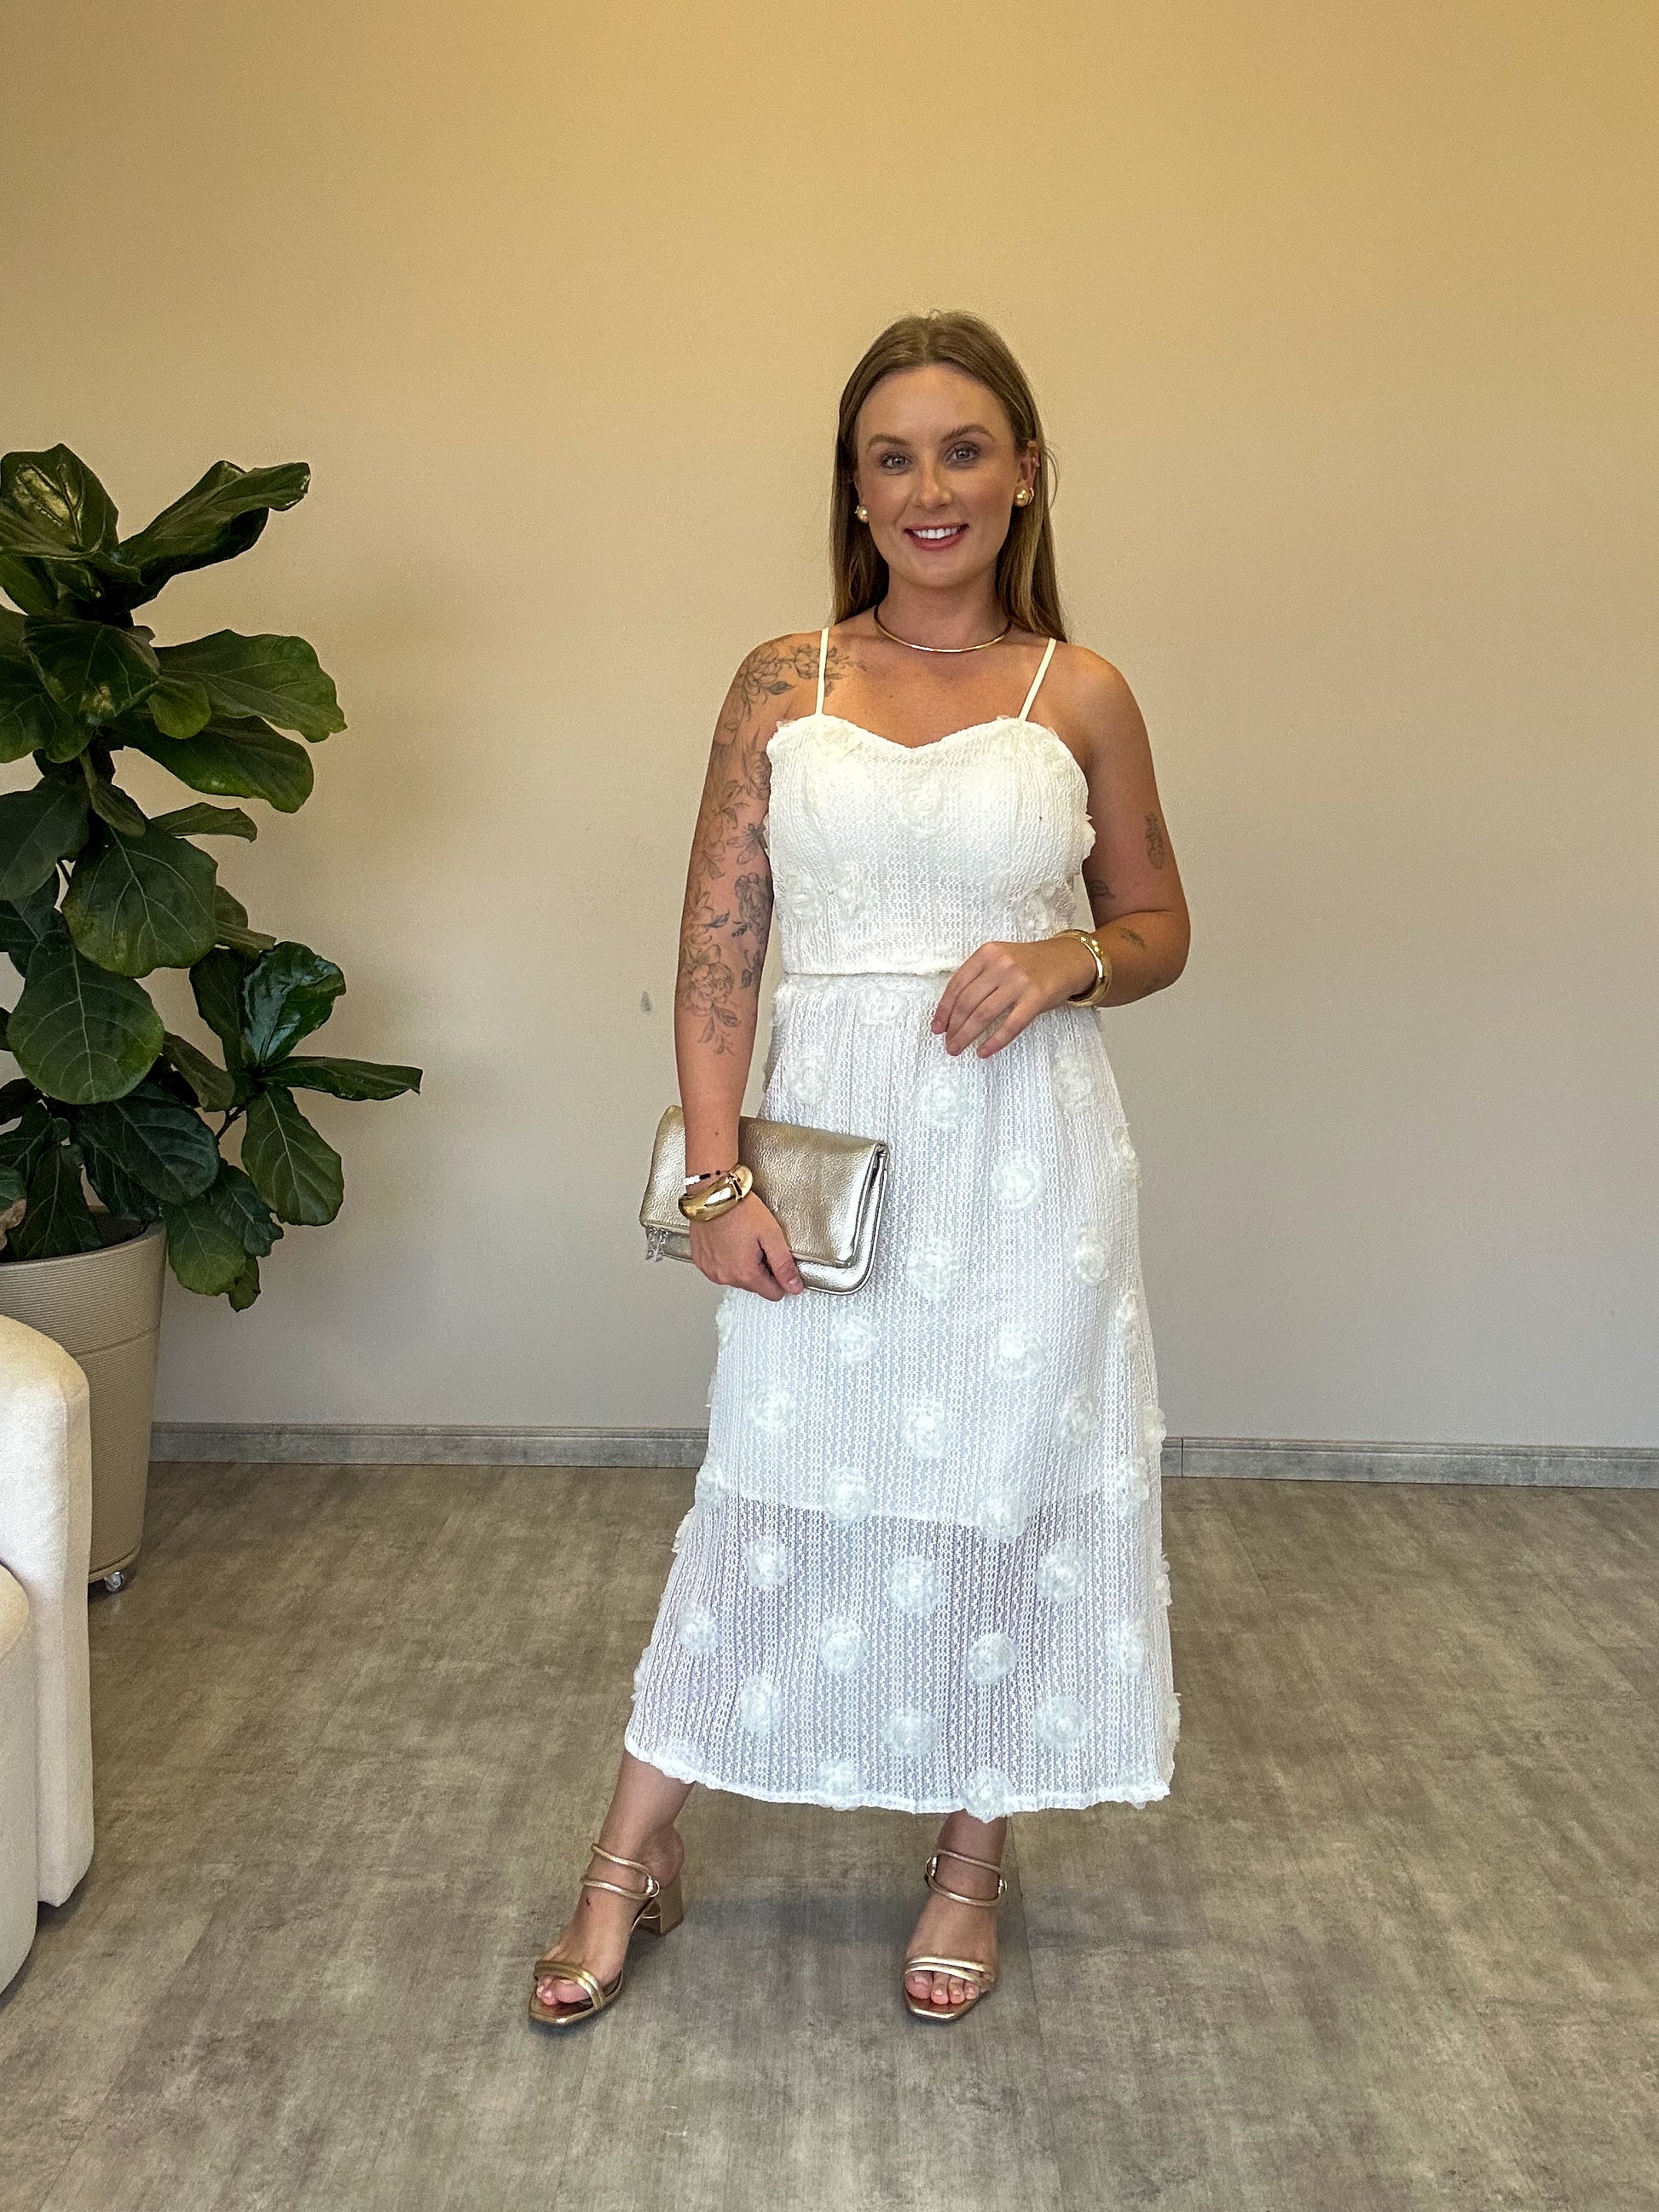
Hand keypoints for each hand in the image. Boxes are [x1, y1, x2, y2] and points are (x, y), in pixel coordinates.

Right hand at [688, 1193, 804, 1297]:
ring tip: (741, 1239)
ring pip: (736, 1278)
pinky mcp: (701, 1262)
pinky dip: (726, 1259)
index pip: (773, 1293)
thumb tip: (794, 1287)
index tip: (776, 1258)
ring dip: (742, 1264)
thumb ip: (784, 1265)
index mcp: (745, 1273)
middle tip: (758, 1243)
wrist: (713, 1193)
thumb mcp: (771, 1235)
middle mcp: (725, 1276)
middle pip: (754, 1285)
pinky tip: (728, 1241)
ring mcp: (711, 1270)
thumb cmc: (739, 1209)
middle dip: (760, 1268)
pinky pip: (720, 1269)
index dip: (779, 1277)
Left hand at [931, 936, 1098, 1057]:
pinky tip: (983, 1051)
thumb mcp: (1000, 959)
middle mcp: (1001, 965)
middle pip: (967, 1002)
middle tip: (948, 1044)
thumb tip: (952, 1012)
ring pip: (984, 1014)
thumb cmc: (1029, 964)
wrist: (1067, 960)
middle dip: (953, 1027)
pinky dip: (994, 1041)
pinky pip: (1010, 1025)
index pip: (957, 985)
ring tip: (958, 1049)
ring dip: (967, 1035)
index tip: (937, 1027)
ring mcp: (1019, 981)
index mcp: (987, 953)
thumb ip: (979, 977)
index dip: (944, 1009)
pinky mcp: (1036, 998)